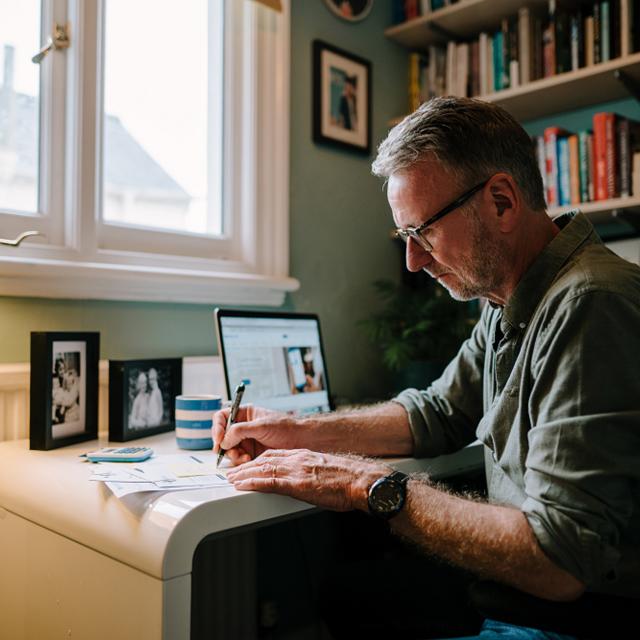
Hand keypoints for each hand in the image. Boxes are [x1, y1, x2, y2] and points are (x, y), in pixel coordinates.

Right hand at [213, 405, 308, 464]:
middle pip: (222, 435)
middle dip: (224, 444)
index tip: (218, 438)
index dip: (217, 427)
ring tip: (244, 456)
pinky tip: (248, 459)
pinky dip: (239, 461)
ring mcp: (246, 441)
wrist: (301, 441)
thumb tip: (223, 440)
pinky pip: (237, 459)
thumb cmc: (286, 428)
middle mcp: (243, 427)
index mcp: (244, 414)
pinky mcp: (250, 454)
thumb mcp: (261, 426)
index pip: (222, 417)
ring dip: (233, 454)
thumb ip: (240, 431)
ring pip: (228, 449)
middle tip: (226, 450)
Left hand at [226, 449, 390, 511]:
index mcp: (305, 456)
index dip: (259, 460)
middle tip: (233, 472)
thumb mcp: (327, 470)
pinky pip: (268, 482)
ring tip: (231, 479)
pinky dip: (252, 483)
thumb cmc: (350, 479)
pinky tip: (242, 486)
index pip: (276, 455)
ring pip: (262, 469)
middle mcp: (298, 459)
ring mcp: (296, 471)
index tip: (250, 464)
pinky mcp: (296, 485)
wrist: (361, 481)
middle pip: (265, 460)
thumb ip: (314, 472)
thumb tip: (311, 481)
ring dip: (244, 474)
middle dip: (247, 466)